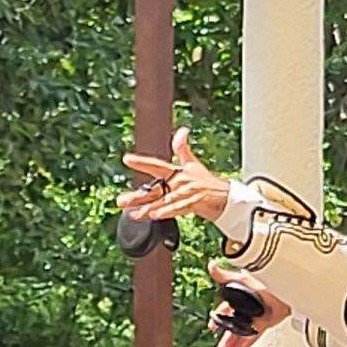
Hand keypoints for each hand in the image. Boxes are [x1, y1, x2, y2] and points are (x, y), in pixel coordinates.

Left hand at [118, 128, 235, 226]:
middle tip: (121, 200)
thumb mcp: (193, 163)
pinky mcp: (193, 204)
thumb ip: (183, 148)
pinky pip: (177, 209)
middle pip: (155, 189)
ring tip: (134, 213)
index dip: (141, 162)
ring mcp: (186, 193)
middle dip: (137, 196)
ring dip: (148, 208)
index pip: (156, 165)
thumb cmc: (207, 182)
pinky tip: (154, 216)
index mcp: (177, 172)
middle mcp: (179, 182)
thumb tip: (183, 130)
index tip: (126, 159)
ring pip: (163, 201)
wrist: (225, 197)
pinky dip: (166, 212)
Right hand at [205, 261, 285, 346]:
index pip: (225, 311)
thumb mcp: (242, 279)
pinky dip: (249, 340)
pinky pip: (255, 334)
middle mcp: (247, 307)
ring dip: (234, 344)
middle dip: (226, 340)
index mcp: (239, 297)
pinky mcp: (266, 321)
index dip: (218, 320)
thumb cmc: (265, 281)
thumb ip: (225, 276)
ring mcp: (256, 315)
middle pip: (233, 327)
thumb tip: (211, 266)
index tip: (212, 328)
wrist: (286, 289)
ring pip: (242, 333)